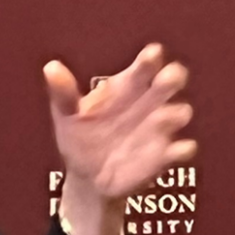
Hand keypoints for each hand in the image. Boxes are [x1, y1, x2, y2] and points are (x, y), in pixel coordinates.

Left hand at [44, 43, 196, 199]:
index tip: (152, 54)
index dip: (150, 58)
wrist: (87, 180)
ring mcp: (159, 128)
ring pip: (180, 112)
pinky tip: (175, 149)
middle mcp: (147, 102)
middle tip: (166, 79)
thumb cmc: (79, 138)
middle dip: (173, 76)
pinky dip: (182, 148)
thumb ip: (63, 93)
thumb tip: (50, 67)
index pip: (143, 65)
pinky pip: (184, 148)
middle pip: (171, 80)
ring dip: (175, 113)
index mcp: (125, 86)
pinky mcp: (165, 154)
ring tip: (161, 118)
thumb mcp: (66, 114)